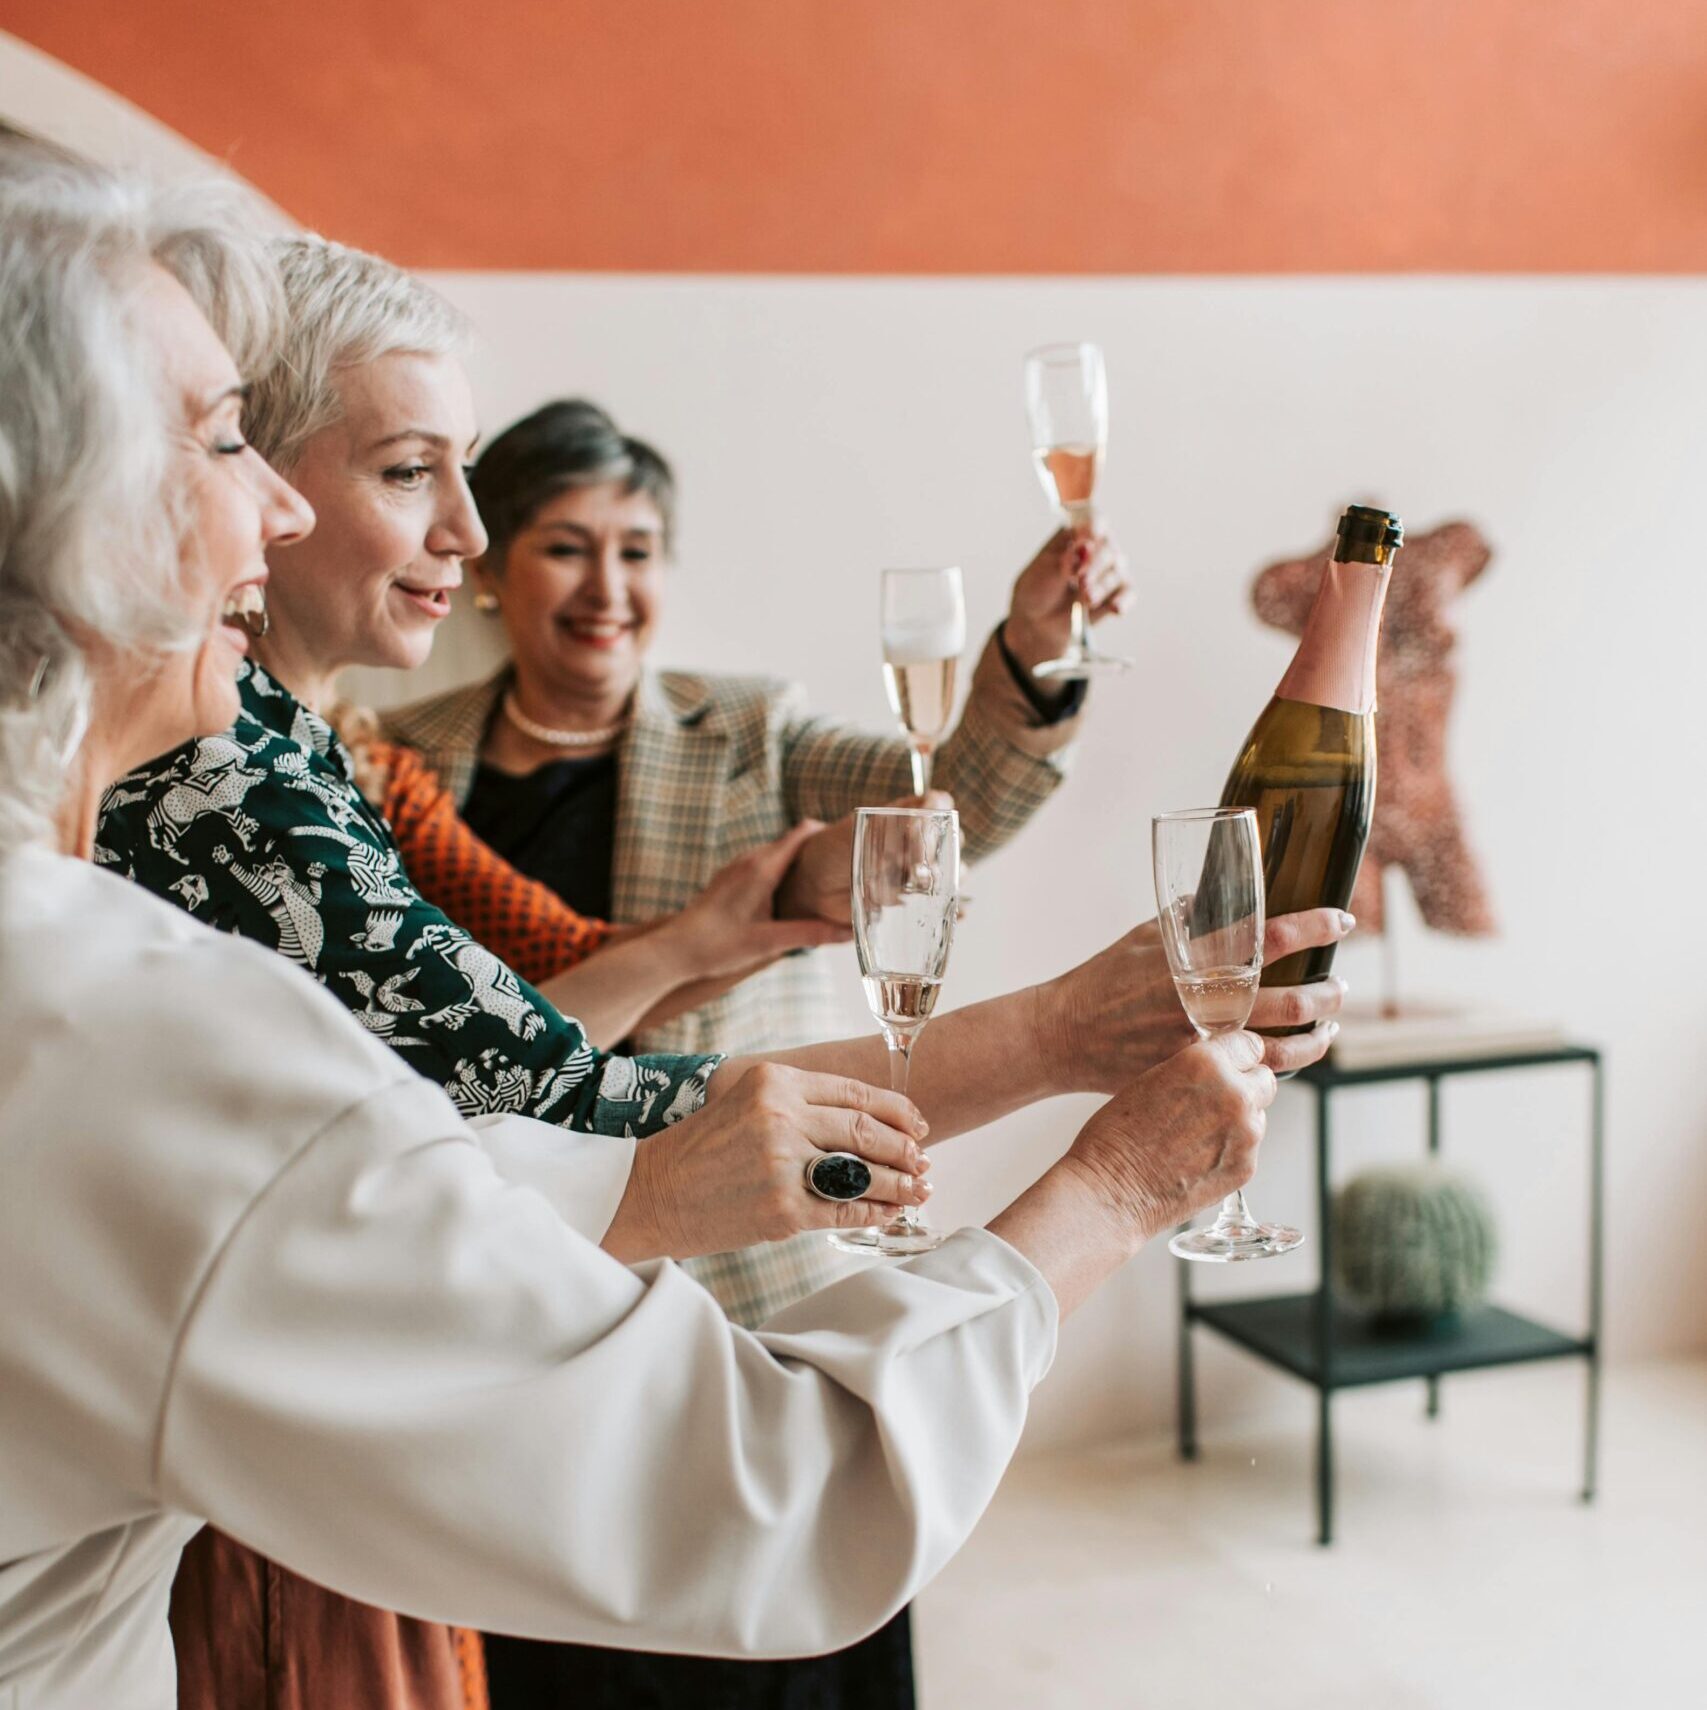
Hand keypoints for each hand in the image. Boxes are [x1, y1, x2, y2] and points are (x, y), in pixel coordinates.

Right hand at [602, 1063, 932, 1260]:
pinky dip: (876, 1212)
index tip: (918, 1122)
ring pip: (864, 1171)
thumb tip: (868, 1121)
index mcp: (774, 1082)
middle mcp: (781, 1117)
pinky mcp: (783, 1210)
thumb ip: (799, 1103)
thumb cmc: (701, 1150)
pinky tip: (891, 1212)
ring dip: (900, 1181)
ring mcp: (783, 1165)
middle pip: (865, 1130)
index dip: (895, 1109)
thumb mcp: (746, 1103)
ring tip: (919, 1186)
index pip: (853, 1091)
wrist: (651, 1194)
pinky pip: (847, 1210)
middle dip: (904, 1146)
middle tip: (923, 1158)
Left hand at [660, 822, 851, 978]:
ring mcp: (736, 868)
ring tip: (825, 877)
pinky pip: (762, 864)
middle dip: (818, 848)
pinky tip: (790, 893)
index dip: (826, 832)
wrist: (674, 951)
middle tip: (847, 863)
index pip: (801, 833)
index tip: (848, 840)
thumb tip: (847, 933)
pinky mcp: (728, 880)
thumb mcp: (768, 943)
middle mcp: (748, 860)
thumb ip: (809, 934)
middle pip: (792, 841)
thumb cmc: (716, 946)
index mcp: (761, 868)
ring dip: (799, 860)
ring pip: (776, 853)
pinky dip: (781, 870)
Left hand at [775, 791, 954, 924]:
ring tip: (922, 886)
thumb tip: (915, 832)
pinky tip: (961, 912)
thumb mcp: (852, 831)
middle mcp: (915, 842)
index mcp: (902, 816)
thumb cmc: (830, 850)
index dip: (939, 812)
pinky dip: (955, 907)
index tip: (924, 828)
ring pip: (952, 872)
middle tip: (919, 867)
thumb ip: (882, 828)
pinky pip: (942, 901)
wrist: (812, 888)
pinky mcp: (912, 899)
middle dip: (944, 852)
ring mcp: (915, 871)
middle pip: (951, 839)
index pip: (937, 804)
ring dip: (949, 879)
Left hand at [1002, 524, 1132, 673]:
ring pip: (1117, 572)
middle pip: (1109, 548)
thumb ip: (1064, 560)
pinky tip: (1115, 608)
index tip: (1088, 538)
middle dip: (1095, 565)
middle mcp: (1099, 548)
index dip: (1094, 527)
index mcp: (1079, 534)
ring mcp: (1109, 571)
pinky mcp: (1116, 594)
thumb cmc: (1038, 586)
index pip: (1095, 521)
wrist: (1037, 619)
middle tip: (1080, 580)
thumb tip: (1084, 548)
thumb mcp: (1044, 571)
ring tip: (1086, 598)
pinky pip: (1128, 594)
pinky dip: (1123, 600)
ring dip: (1102, 586)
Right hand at [1032, 907, 1353, 1092]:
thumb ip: (1184, 920)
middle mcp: (1206, 1003)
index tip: (1341, 920)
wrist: (1066, 1034)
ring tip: (1329, 1025)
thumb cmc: (1102, 979)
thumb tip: (1216, 899)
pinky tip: (1291, 1055)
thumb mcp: (1143, 936)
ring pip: (1282, 1048)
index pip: (1271, 938)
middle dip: (1328, 993)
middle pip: (1292, 1001)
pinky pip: (1251, 1073)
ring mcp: (1204, 1043)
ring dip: (1316, 1035)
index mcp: (1196, 960)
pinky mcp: (1197, 1073)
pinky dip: (1279, 1065)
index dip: (1314, 926)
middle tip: (1340, 985)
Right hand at [1060, 1029, 1278, 1251]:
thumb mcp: (1152, 1078)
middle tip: (1214, 1102)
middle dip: (1245, 1087)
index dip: (1237, 1056)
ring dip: (1238, 1120)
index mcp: (1206, 1062)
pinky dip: (1231, 1150)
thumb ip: (1195, 1070)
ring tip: (1196, 1136)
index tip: (1231, 1065)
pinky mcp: (1247, 1167)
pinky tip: (1197, 1157)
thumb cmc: (1117, 1134)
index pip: (1250, 1044)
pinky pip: (1249, 1148)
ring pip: (1258, 1116)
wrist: (1111, 1190)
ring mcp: (1245, 1134)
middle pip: (1264, 1080)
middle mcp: (1234, 1093)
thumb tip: (1219, 1071)